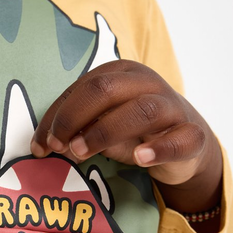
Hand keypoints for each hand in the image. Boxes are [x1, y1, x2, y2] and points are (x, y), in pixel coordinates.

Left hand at [30, 59, 222, 224]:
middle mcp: (145, 83)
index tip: (40, 146)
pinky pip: (179, 139)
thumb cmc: (132, 129)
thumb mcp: (100, 125)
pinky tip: (139, 157)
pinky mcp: (192, 134)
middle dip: (74, 117)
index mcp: (119, 74)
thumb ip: (75, 130)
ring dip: (105, 132)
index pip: (81, 89)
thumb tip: (48, 144)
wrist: (185, 141)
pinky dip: (158, 148)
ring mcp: (171, 107)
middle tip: (57, 146)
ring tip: (80, 152)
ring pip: (141, 111)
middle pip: (105, 89)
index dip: (56, 117)